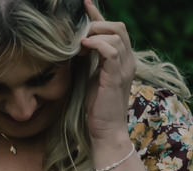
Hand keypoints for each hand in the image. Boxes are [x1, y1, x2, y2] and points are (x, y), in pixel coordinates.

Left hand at [82, 0, 137, 148]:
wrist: (105, 131)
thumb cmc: (95, 108)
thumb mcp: (89, 79)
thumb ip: (86, 62)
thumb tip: (70, 48)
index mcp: (121, 59)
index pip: (113, 30)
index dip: (98, 16)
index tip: (83, 5)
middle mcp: (126, 60)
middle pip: (118, 26)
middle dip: (96, 23)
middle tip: (76, 31)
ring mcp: (124, 67)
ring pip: (116, 34)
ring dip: (95, 33)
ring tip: (77, 41)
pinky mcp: (117, 76)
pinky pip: (112, 50)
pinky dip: (98, 44)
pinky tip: (82, 46)